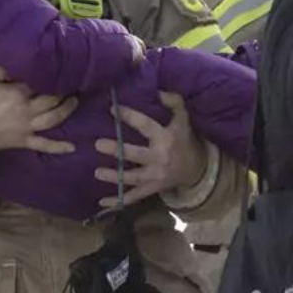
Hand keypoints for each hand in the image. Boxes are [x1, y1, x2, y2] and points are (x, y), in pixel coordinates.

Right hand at [0, 66, 77, 153]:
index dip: (50, 76)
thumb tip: (15, 64)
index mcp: (17, 93)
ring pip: (53, 119)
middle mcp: (27, 110)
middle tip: (71, 84)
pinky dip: (58, 147)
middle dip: (63, 92)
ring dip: (67, 110)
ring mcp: (27, 128)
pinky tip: (72, 147)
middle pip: (52, 100)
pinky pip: (44, 145)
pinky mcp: (23, 141)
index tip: (59, 69)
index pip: (40, 82)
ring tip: (75, 101)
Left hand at [94, 92, 206, 207]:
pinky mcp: (152, 189)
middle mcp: (160, 158)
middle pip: (136, 155)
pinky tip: (102, 203)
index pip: (146, 125)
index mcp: (166, 138)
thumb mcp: (183, 119)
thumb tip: (159, 90)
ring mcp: (155, 176)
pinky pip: (134, 197)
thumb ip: (174, 102)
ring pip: (133, 178)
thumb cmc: (184, 139)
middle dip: (118, 151)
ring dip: (114, 177)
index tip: (112, 109)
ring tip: (96, 172)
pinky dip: (118, 201)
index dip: (130, 117)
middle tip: (98, 144)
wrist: (196, 168)